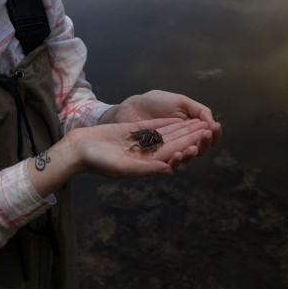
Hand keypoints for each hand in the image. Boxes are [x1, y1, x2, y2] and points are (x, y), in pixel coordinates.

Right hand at [67, 117, 213, 177]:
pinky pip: (155, 127)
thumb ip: (147, 169)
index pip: (172, 155)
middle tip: (209, 129)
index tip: (201, 140)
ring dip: (183, 129)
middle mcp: (146, 155)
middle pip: (173, 144)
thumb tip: (170, 170)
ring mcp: (141, 143)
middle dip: (190, 137)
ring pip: (167, 135)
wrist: (78, 148)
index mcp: (146, 165)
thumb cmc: (98, 161)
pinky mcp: (134, 131)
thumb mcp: (123, 167)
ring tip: (200, 122)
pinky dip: (169, 122)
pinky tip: (181, 117)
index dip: (187, 147)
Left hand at [101, 90, 222, 154]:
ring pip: (186, 157)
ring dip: (192, 153)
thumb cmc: (155, 102)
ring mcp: (170, 151)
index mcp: (190, 129)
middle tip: (206, 135)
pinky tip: (178, 154)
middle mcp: (183, 142)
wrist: (132, 107)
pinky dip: (175, 160)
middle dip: (205, 143)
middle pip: (199, 148)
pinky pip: (168, 163)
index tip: (215, 127)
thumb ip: (199, 111)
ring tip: (194, 148)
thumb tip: (213, 123)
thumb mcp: (181, 101)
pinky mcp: (156, 158)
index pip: (207, 136)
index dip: (214, 134)